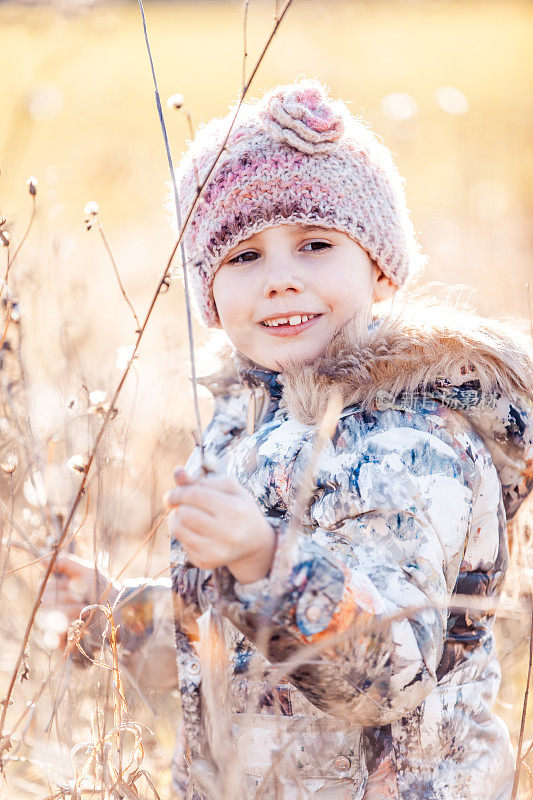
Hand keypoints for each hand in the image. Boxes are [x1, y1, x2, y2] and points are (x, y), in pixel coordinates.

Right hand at [40, 554, 120, 650]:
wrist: (122, 609)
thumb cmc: (104, 590)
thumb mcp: (87, 572)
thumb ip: (66, 564)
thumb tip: (45, 560)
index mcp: (57, 594)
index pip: (43, 589)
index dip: (58, 585)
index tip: (76, 584)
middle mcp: (53, 611)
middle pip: (43, 604)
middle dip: (65, 597)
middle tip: (82, 598)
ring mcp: (57, 629)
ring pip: (46, 619)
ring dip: (67, 611)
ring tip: (84, 609)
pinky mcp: (63, 644)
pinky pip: (52, 638)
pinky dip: (65, 628)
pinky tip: (78, 622)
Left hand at [164, 468, 276, 584]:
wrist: (254, 542)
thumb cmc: (239, 508)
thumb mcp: (227, 489)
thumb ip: (201, 480)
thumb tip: (177, 472)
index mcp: (234, 510)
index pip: (195, 496)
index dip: (178, 492)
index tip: (172, 494)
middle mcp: (227, 533)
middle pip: (184, 515)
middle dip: (179, 507)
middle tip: (183, 506)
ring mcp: (217, 551)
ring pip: (178, 530)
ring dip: (177, 520)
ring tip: (188, 517)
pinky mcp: (207, 562)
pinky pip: (182, 544)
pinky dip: (185, 535)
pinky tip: (198, 533)